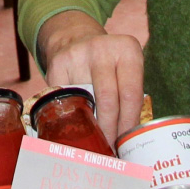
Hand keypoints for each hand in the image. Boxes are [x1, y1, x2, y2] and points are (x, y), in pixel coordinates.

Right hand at [37, 10, 145, 142]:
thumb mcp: (126, 70)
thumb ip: (131, 98)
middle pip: (108, 100)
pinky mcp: (57, 64)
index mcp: (128, 50)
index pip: (130, 95)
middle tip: (109, 148)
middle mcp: (102, 49)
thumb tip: (132, 140)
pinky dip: (69, 116)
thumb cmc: (108, 65)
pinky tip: (74, 127)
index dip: (128, 124)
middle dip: (109, 130)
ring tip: (93, 142)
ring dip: (89, 126)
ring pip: (85, 102)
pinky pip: (64, 99)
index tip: (125, 143)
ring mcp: (78, 55)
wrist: (76, 39)